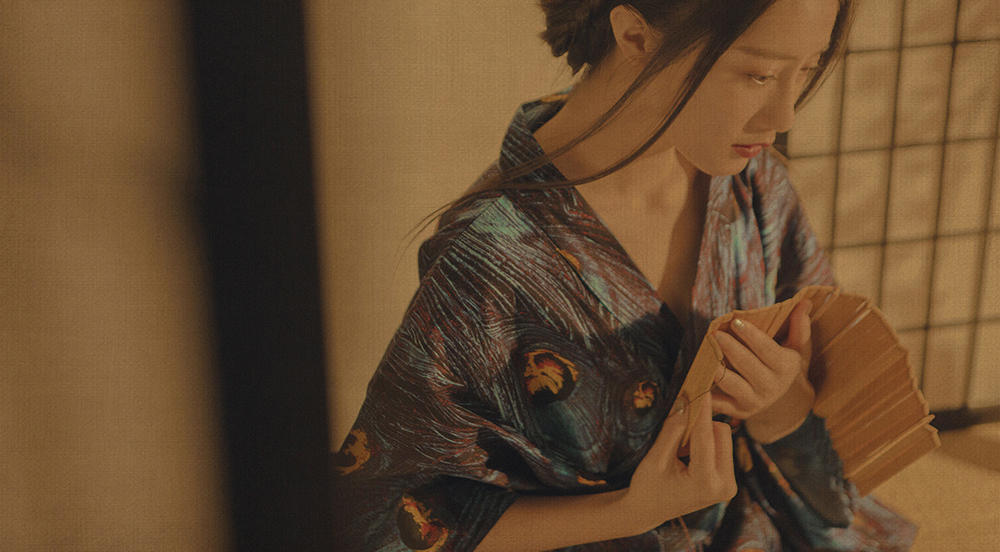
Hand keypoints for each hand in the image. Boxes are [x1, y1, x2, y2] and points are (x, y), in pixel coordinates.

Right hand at [622, 395, 735, 533]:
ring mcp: (729, 485)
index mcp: (706, 482)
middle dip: (701, 425)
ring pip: (723, 438)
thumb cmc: (647, 487)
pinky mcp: (728, 481)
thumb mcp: (655, 459)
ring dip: (703, 434)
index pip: (706, 437)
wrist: (648, 511)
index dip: (702, 409)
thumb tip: (685, 402)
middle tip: (677, 430)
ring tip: (680, 451)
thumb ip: (672, 431)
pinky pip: (722, 447)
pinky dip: (706, 443)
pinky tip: (687, 456)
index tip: (702, 387)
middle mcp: (724, 486)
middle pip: (722, 433)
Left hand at [711, 300, 815, 442]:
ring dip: (716, 367)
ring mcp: (753, 401)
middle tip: (715, 333)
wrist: (784, 404)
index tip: (735, 321)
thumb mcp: (797, 349)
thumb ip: (799, 327)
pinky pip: (717, 402)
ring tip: (706, 351)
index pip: (766, 349)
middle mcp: (770, 387)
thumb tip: (804, 302)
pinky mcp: (736, 411)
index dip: (751, 335)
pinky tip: (698, 376)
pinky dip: (706, 392)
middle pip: (745, 364)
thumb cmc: (785, 367)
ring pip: (730, 383)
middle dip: (729, 347)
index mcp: (785, 368)